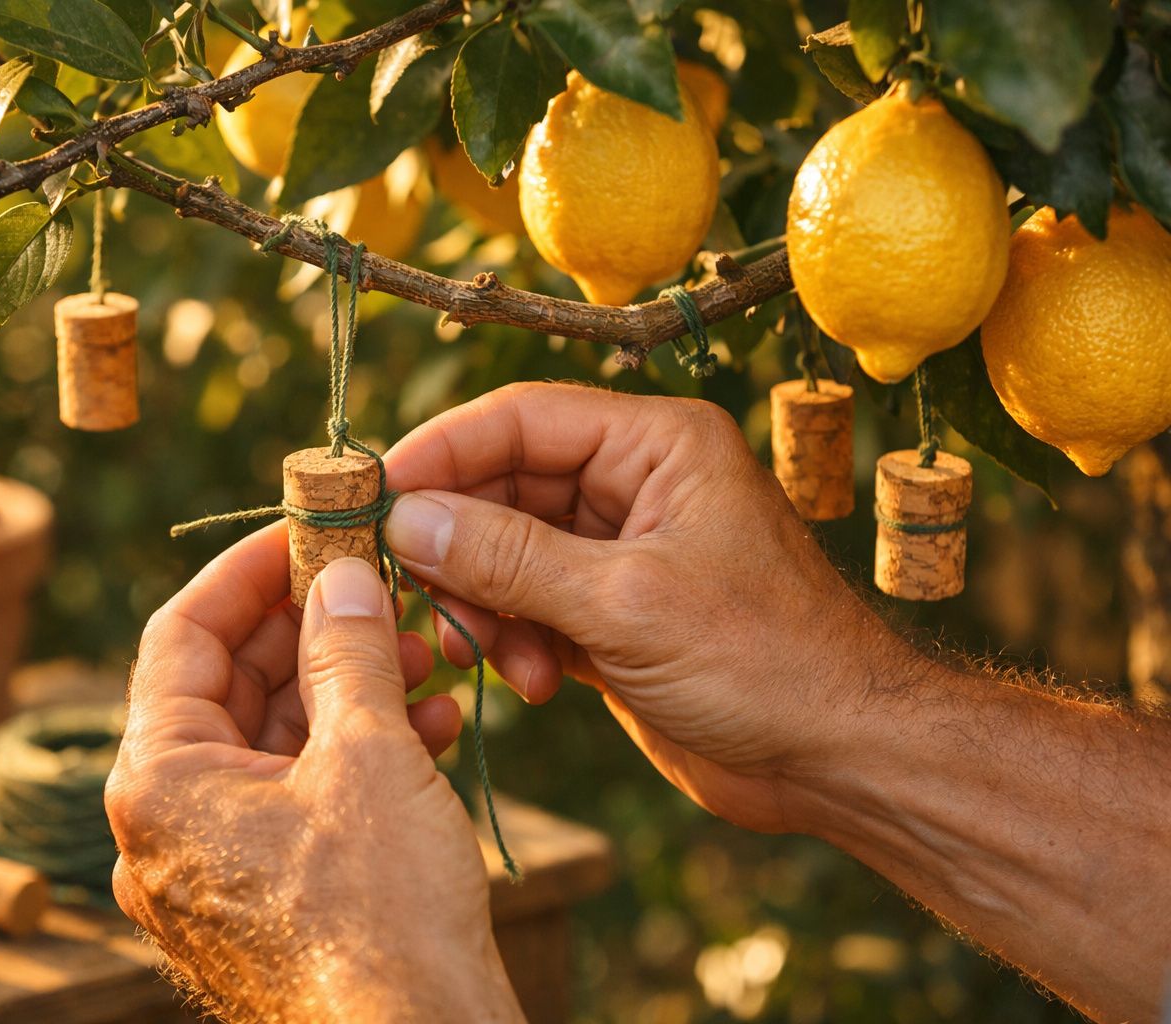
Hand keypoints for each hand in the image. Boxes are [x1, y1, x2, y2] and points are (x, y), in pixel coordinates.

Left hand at [106, 526, 523, 1022]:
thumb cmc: (383, 918)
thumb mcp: (368, 756)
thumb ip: (346, 649)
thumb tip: (340, 575)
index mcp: (157, 782)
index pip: (181, 635)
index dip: (248, 571)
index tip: (307, 529)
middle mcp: (163, 827)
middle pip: (229, 686)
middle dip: (313, 629)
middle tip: (380, 584)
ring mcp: (208, 868)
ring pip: (270, 742)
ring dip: (345, 689)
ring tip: (423, 655)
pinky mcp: (257, 898)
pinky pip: (291, 797)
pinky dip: (351, 754)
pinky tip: (425, 724)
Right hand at [383, 382, 900, 832]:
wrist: (841, 759)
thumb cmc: (765, 662)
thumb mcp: (625, 604)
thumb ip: (509, 558)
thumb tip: (406, 518)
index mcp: (657, 446)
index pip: (519, 420)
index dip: (440, 453)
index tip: (372, 496)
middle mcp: (634, 486)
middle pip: (503, 488)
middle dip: (458, 545)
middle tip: (415, 593)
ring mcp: (620, 553)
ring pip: (506, 553)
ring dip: (486, 606)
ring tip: (497, 659)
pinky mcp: (610, 615)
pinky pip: (528, 607)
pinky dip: (514, 642)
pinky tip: (537, 683)